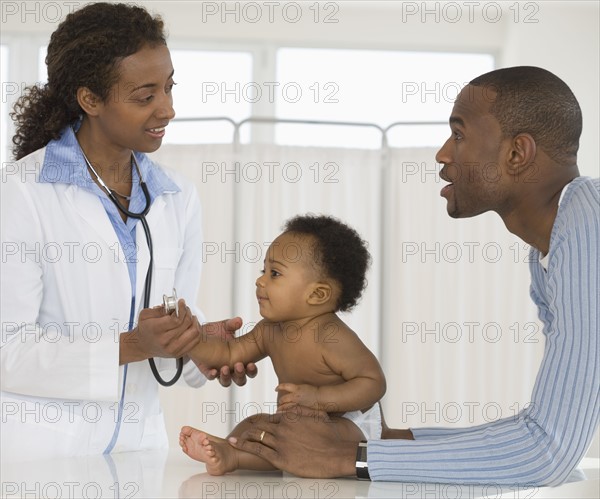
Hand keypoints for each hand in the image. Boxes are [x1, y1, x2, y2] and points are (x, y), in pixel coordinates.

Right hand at [122, 299, 198, 362]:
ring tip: (188, 317)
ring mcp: (173, 348)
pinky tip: (190, 326)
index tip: (181, 303)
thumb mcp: (146, 315)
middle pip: (186, 323)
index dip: (181, 309)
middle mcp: (165, 341)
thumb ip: (160, 308)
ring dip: (193, 321)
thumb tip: (174, 305)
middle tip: (184, 308)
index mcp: (156, 330)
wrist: (142, 345)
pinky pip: (196, 340)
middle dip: (187, 312)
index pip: (176, 319)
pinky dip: (195, 330)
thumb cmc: (145, 330)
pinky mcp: (179, 353)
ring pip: (194, 331)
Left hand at [195, 316, 257, 386]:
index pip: (250, 370)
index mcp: (240, 359)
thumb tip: (239, 321)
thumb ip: (232, 324)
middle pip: (240, 380)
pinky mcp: (207, 371)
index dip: (252, 370)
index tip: (251, 363)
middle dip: (240, 375)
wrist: (196, 334)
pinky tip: (213, 371)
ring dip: (227, 377)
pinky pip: (210, 377)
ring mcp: (219, 371)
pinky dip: (212, 375)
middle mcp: (231, 368)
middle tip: (239, 366)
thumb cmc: (215, 331)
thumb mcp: (224, 327)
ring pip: (226, 382)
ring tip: (224, 368)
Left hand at [228, 411, 356, 477]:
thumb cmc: (334, 435)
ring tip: (234, 438)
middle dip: (249, 428)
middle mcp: (284, 427)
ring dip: (243, 436)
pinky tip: (236, 444)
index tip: (257, 424)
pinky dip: (245, 446)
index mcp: (293, 417)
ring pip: (256, 436)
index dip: (264, 421)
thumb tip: (293, 407)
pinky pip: (258, 450)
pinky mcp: (281, 458)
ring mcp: (281, 442)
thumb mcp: (319, 415)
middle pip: (261, 425)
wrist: (340, 452)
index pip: (272, 417)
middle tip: (240, 430)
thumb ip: (304, 411)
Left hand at [276, 383, 318, 411]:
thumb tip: (293, 390)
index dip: (279, 387)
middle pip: (283, 399)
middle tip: (279, 404)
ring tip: (279, 411)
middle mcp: (295, 395)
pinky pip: (290, 412)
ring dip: (281, 409)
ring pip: (285, 407)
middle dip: (280, 402)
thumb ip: (297, 389)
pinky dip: (287, 413)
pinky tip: (285, 415)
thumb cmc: (315, 392)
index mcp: (297, 388)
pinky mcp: (300, 409)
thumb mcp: (304, 387)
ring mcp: (297, 403)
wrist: (321, 397)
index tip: (276, 389)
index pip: (284, 386)